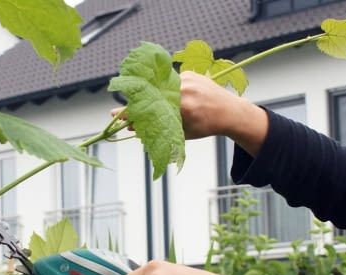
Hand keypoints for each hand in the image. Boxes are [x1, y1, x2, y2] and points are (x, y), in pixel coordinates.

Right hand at [111, 71, 268, 154]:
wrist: (230, 110)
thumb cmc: (205, 126)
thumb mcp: (180, 132)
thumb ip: (156, 129)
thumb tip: (131, 128)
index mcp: (183, 107)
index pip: (150, 109)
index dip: (132, 113)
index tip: (116, 115)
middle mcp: (184, 89)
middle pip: (150, 95)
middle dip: (136, 104)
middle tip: (125, 113)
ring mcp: (187, 78)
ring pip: (159, 86)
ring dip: (152, 96)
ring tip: (152, 106)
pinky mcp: (189, 72)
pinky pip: (170, 80)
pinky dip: (167, 89)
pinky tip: (171, 97)